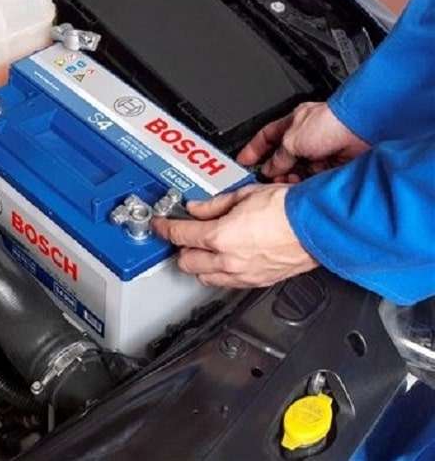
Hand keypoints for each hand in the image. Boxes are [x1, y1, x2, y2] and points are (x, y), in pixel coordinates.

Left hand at [152, 184, 318, 287]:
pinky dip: (218, 273)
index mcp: (220, 236)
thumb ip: (215, 204)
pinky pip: (227, 283)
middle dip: (180, 247)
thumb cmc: (288, 209)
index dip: (164, 227)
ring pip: (204, 277)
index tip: (159, 224)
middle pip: (186, 261)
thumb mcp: (244, 195)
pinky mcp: (257, 282)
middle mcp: (228, 260)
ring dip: (198, 263)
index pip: (179, 234)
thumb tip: (197, 208)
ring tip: (203, 248)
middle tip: (183, 234)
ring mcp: (243, 274)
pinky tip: (223, 260)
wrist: (318, 225)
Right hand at [237, 102, 368, 181]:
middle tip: (266, 181)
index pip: (267, 137)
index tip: (243, 162)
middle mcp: (307, 137)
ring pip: (298, 170)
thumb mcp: (292, 139)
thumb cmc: (332, 122)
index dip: (253, 150)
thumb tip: (270, 168)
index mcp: (294, 124)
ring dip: (290, 179)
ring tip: (284, 186)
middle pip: (283, 157)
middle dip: (274, 170)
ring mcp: (321, 151)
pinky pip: (313, 179)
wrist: (363, 130)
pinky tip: (300, 189)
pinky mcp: (334, 165)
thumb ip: (278, 155)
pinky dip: (306, 184)